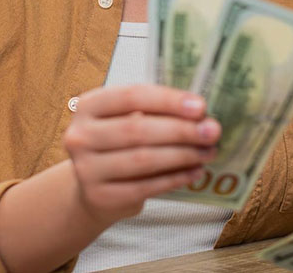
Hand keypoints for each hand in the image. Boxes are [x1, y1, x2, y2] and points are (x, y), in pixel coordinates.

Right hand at [62, 84, 221, 224]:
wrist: (94, 188)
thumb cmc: (119, 144)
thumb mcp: (126, 119)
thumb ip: (156, 113)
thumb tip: (202, 115)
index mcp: (88, 105)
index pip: (132, 96)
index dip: (168, 100)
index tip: (201, 106)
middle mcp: (80, 135)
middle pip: (138, 129)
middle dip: (181, 130)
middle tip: (212, 131)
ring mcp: (86, 169)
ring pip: (143, 159)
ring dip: (182, 155)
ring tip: (208, 152)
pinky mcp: (100, 196)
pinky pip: (145, 186)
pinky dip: (175, 178)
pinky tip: (195, 172)